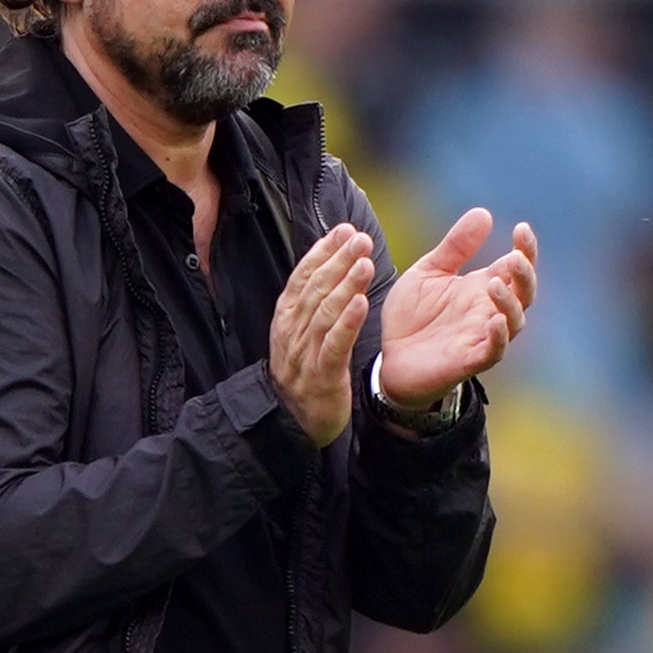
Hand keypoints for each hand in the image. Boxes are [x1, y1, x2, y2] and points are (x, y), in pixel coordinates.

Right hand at [270, 222, 376, 445]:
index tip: (344, 229)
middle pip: (316, 288)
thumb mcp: (302, 334)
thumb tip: (329, 266)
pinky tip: (361, 303)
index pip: (304, 276)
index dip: (323, 251)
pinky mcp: (321, 375)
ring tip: (364, 262)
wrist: (292, 423)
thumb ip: (313, 303)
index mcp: (288, 317)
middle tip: (360, 238)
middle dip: (339, 260)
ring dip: (345, 284)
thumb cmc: (304, 373)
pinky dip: (347, 322)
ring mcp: (305, 353)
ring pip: (325, 312)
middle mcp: (292, 331)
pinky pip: (334, 344)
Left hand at [377, 208, 539, 408]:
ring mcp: (481, 336)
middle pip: (524, 292)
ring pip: (515, 321)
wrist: (389, 357)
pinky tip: (495, 321)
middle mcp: (488, 311)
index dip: (525, 248)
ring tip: (493, 283)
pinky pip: (495, 351)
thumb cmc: (411, 316)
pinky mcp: (469, 361)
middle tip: (515, 256)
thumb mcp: (429, 272)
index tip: (521, 228)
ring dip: (510, 302)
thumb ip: (455, 247)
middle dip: (524, 274)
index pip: (515, 266)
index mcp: (482, 287)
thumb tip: (484, 212)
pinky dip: (499, 337)